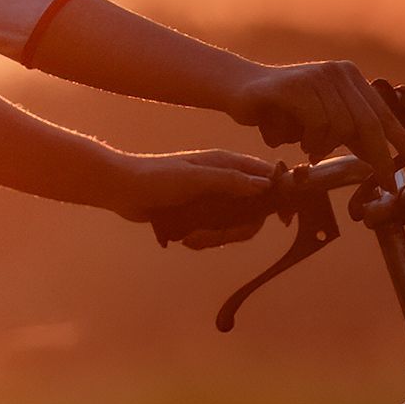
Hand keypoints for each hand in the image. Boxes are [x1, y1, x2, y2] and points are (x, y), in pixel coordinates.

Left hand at [109, 149, 284, 246]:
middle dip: (235, 230)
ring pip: (232, 225)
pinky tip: (185, 240)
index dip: (278, 196)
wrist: (121, 189)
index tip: (283, 218)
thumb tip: (265, 185)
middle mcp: (223, 180)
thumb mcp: (196, 178)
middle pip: (250, 211)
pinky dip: (203, 239)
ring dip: (215, 238)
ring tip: (191, 239)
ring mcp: (211, 198)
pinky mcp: (198, 213)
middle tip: (216, 238)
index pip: (265, 176)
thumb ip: (230, 181)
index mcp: (226, 163)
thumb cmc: (157, 177)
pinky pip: (214, 231)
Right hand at [230, 58, 404, 163]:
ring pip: (340, 128)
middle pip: (368, 123)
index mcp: (350, 77)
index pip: (382, 112)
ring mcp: (318, 77)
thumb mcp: (323, 121)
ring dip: (322, 147)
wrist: (239, 89)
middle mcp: (339, 72)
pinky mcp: (296, 86)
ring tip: (306, 147)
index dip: (401, 138)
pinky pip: (317, 123)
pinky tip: (291, 137)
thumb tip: (382, 159)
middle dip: (379, 157)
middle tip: (384, 183)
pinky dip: (307, 139)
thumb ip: (349, 133)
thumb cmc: (282, 110)